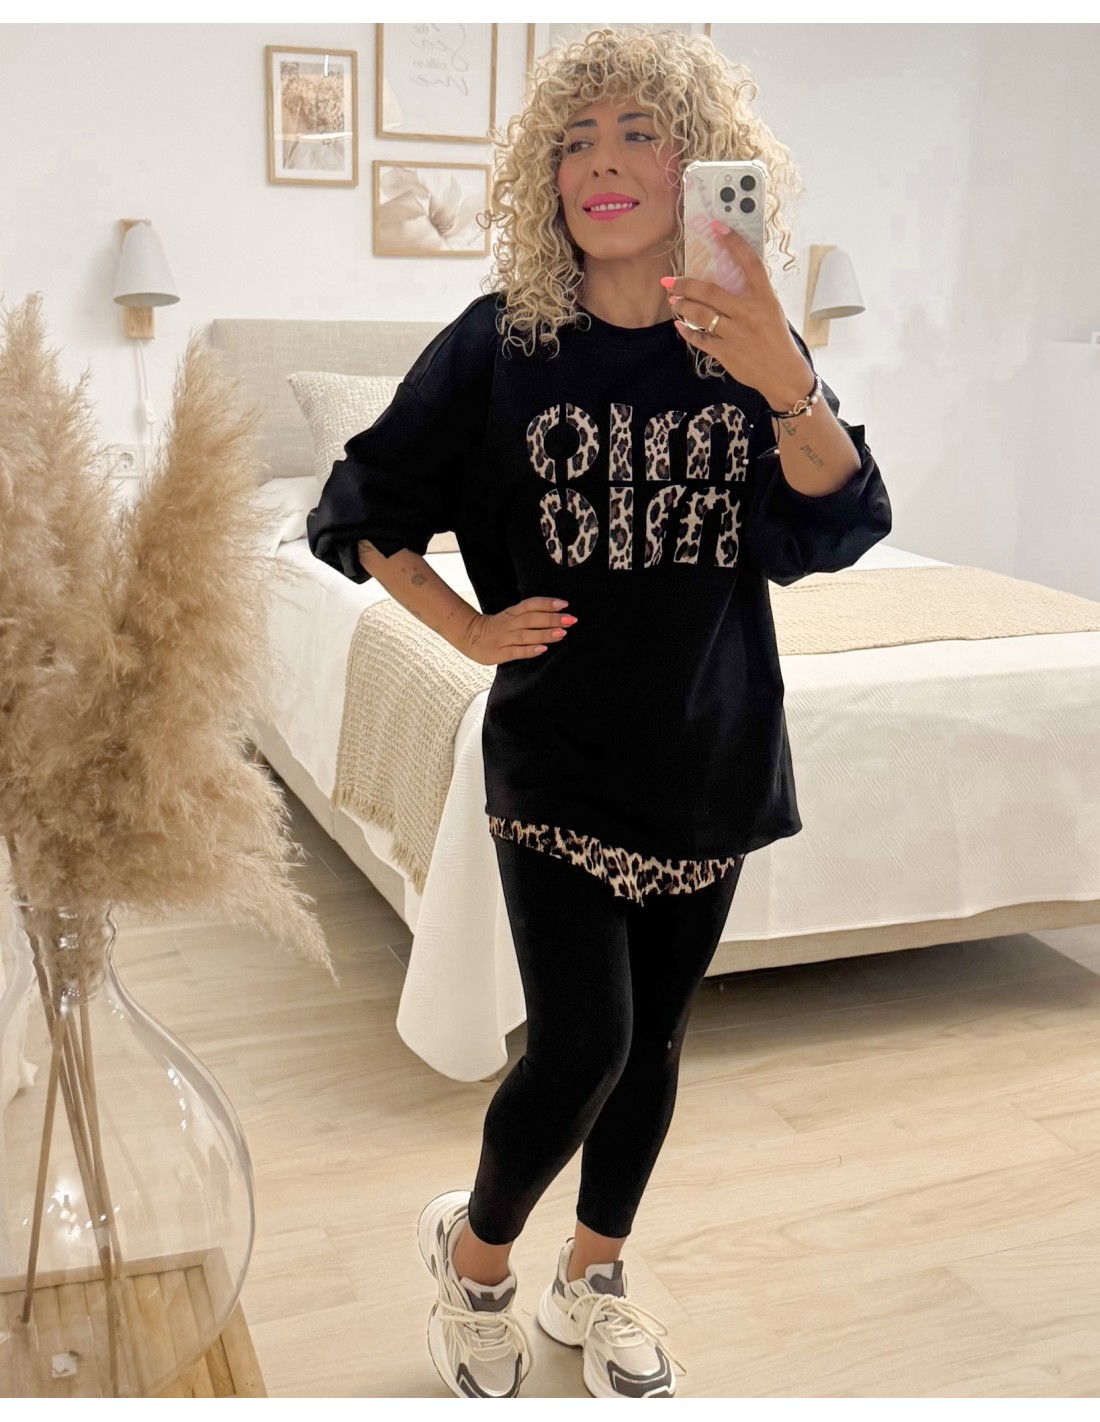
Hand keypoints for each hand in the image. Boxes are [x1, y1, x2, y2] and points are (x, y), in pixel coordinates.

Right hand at [462, 596, 576, 665]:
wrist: (469, 637)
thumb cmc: (497, 627)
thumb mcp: (511, 616)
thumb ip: (529, 614)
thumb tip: (556, 613)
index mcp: (512, 613)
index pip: (530, 604)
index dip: (547, 603)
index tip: (565, 604)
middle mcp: (509, 624)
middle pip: (531, 619)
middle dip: (552, 619)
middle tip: (571, 620)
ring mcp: (504, 638)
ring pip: (526, 635)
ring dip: (544, 634)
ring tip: (562, 634)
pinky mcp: (500, 653)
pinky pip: (516, 652)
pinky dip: (530, 651)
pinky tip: (543, 649)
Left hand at [664, 221, 813, 410]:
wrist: (783, 375)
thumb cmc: (776, 339)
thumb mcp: (772, 311)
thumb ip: (752, 295)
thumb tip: (727, 276)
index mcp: (766, 298)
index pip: (749, 263)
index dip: (733, 242)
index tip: (715, 226)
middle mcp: (750, 313)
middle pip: (712, 292)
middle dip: (686, 284)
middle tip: (670, 280)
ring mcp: (737, 334)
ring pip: (701, 315)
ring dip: (683, 306)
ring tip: (674, 300)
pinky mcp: (727, 353)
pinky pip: (700, 339)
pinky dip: (687, 332)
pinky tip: (680, 325)